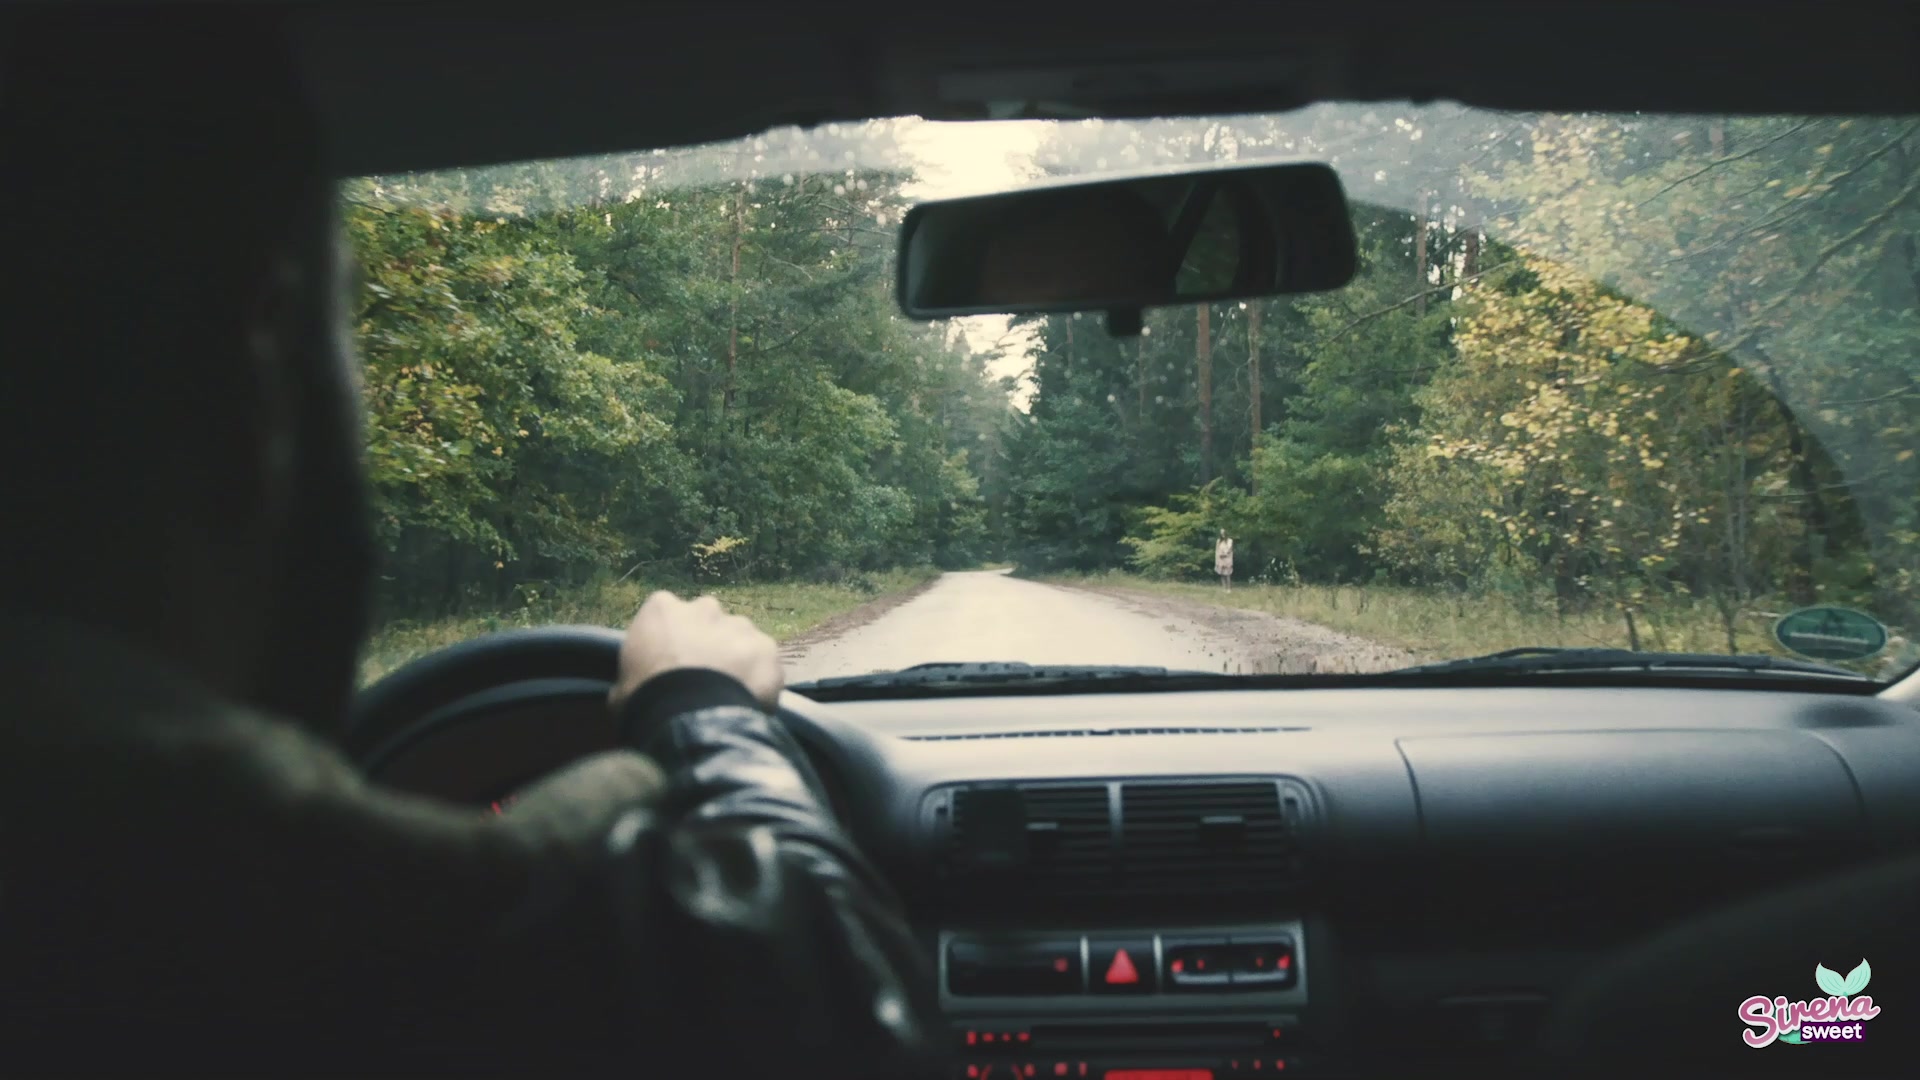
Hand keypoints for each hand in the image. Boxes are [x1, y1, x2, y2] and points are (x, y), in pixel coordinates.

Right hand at [610, 590, 782, 709]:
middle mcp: (704, 608)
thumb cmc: (646, 702)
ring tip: (730, 693)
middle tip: (704, 676)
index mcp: (662, 609)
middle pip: (709, 620)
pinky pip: (765, 662)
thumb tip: (630, 689)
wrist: (691, 721)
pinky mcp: (768, 648)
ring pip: (741, 638)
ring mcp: (740, 625)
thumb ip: (632, 676)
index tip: (671, 663)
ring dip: (737, 658)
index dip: (671, 639)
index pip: (667, 614)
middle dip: (708, 642)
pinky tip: (751, 702)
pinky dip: (760, 678)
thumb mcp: (621, 690)